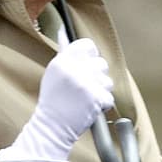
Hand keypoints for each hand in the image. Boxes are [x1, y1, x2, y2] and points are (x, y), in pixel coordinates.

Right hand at [0, 37, 113, 161]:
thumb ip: (63, 54)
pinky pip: (109, 97)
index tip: (87, 64)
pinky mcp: (96, 98)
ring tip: (86, 98)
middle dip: (97, 75)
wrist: (52, 127)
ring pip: (108, 81)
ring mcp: (86, 84)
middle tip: (85, 86)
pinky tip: (89, 107)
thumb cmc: (52, 101)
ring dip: (101, 90)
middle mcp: (74, 69)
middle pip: (101, 63)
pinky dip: (102, 104)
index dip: (90, 55)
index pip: (87, 45)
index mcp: (62, 61)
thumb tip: (64, 33)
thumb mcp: (53, 73)